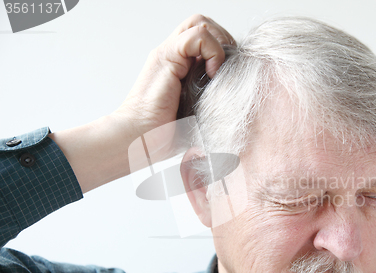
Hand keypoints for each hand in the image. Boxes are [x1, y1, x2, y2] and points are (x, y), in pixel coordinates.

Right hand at [50, 14, 234, 192]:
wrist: (136, 139)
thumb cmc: (161, 135)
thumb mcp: (194, 117)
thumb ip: (210, 104)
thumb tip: (235, 110)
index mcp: (177, 66)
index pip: (204, 37)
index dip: (222, 49)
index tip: (228, 75)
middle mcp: (171, 56)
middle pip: (202, 24)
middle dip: (223, 40)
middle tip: (226, 68)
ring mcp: (167, 55)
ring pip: (200, 24)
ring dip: (218, 43)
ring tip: (218, 71)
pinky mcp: (167, 59)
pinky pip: (197, 36)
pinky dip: (212, 52)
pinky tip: (212, 74)